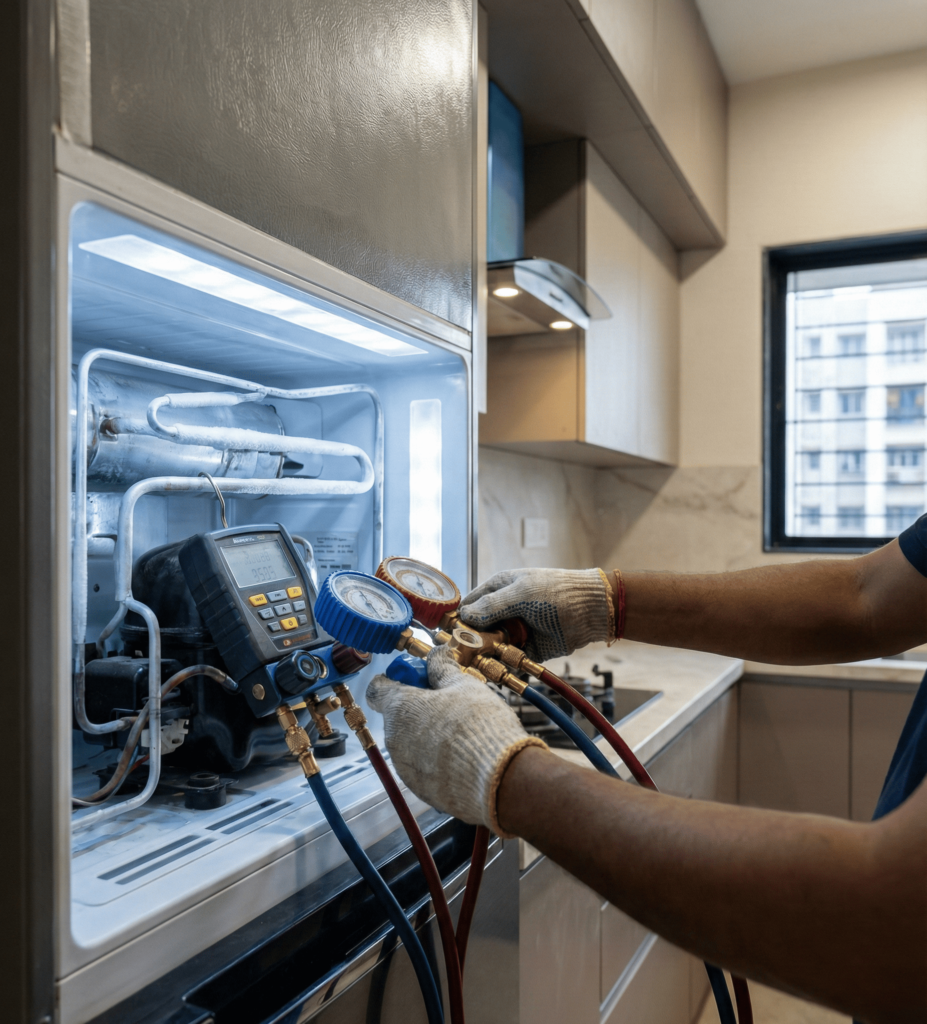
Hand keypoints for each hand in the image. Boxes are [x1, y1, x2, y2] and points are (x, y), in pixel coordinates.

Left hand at [366, 644, 545, 833]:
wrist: (498, 778)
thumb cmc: (479, 726)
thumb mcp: (464, 685)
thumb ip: (443, 669)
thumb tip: (437, 655)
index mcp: (399, 709)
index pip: (378, 688)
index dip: (397, 678)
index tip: (420, 677)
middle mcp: (394, 740)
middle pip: (398, 715)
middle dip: (419, 706)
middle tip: (450, 701)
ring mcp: (405, 768)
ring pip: (410, 742)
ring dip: (428, 733)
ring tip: (463, 730)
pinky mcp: (420, 789)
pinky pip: (423, 767)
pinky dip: (437, 759)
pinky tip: (464, 754)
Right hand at [459, 567, 613, 661]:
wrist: (590, 610)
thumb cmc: (555, 592)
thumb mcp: (520, 594)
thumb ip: (491, 606)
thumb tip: (464, 616)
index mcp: (499, 589)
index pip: (470, 605)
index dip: (459, 619)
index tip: (450, 634)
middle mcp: (505, 610)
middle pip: (478, 629)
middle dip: (471, 641)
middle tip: (463, 653)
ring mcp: (516, 630)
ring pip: (492, 646)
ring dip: (486, 655)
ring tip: (479, 664)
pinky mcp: (528, 649)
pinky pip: (509, 659)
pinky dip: (503, 665)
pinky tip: (496, 670)